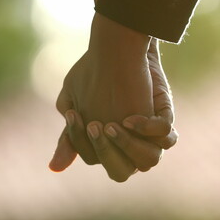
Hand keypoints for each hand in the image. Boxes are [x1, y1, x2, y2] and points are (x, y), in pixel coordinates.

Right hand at [50, 14, 176, 181]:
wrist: (117, 47)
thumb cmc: (93, 77)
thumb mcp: (74, 105)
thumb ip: (69, 137)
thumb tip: (53, 168)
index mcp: (108, 146)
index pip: (95, 159)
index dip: (84, 142)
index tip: (75, 115)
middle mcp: (130, 145)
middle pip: (122, 172)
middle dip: (106, 151)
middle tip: (95, 125)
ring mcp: (149, 134)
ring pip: (149, 161)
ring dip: (129, 146)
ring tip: (113, 124)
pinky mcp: (163, 116)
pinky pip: (165, 136)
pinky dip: (149, 130)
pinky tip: (131, 116)